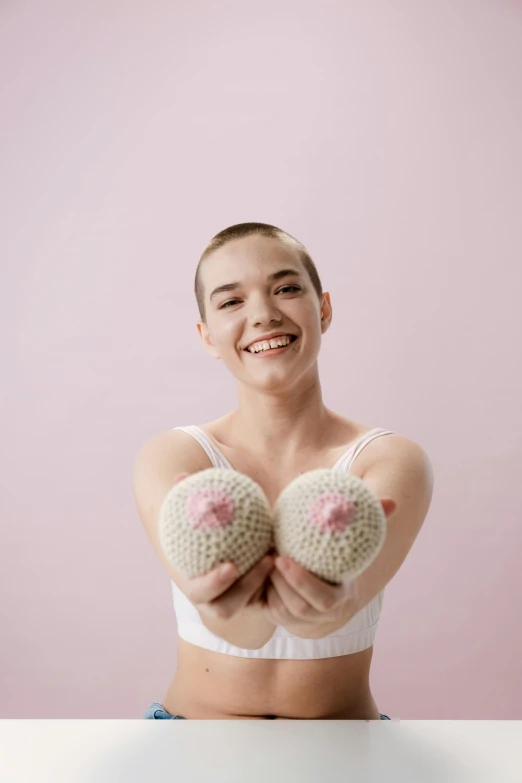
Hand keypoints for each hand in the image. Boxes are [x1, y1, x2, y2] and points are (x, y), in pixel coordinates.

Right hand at [171, 473, 275, 621]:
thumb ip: (191, 500)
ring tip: (276, 557)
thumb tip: (180, 475)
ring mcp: (235, 604)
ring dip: (263, 583)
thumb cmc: (209, 531)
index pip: (199, 592)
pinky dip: (276, 583)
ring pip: (250, 604)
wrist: (230, 550)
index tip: (231, 565)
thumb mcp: (205, 518)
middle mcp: (214, 600)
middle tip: (265, 562)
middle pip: (225, 608)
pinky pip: (268, 600)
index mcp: (195, 583)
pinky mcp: (256, 604)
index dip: (213, 583)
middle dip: (244, 588)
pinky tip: (284, 556)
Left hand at [260, 498, 396, 638]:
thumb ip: (372, 521)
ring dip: (269, 586)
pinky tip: (259, 567)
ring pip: (280, 611)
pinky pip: (268, 610)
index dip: (303, 582)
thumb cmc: (338, 552)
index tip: (284, 558)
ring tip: (264, 559)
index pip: (324, 601)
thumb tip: (392, 501)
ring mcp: (300, 621)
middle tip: (271, 556)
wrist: (323, 577)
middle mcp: (322, 616)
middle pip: (299, 608)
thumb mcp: (353, 540)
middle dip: (283, 584)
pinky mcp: (282, 618)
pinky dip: (260, 591)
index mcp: (341, 597)